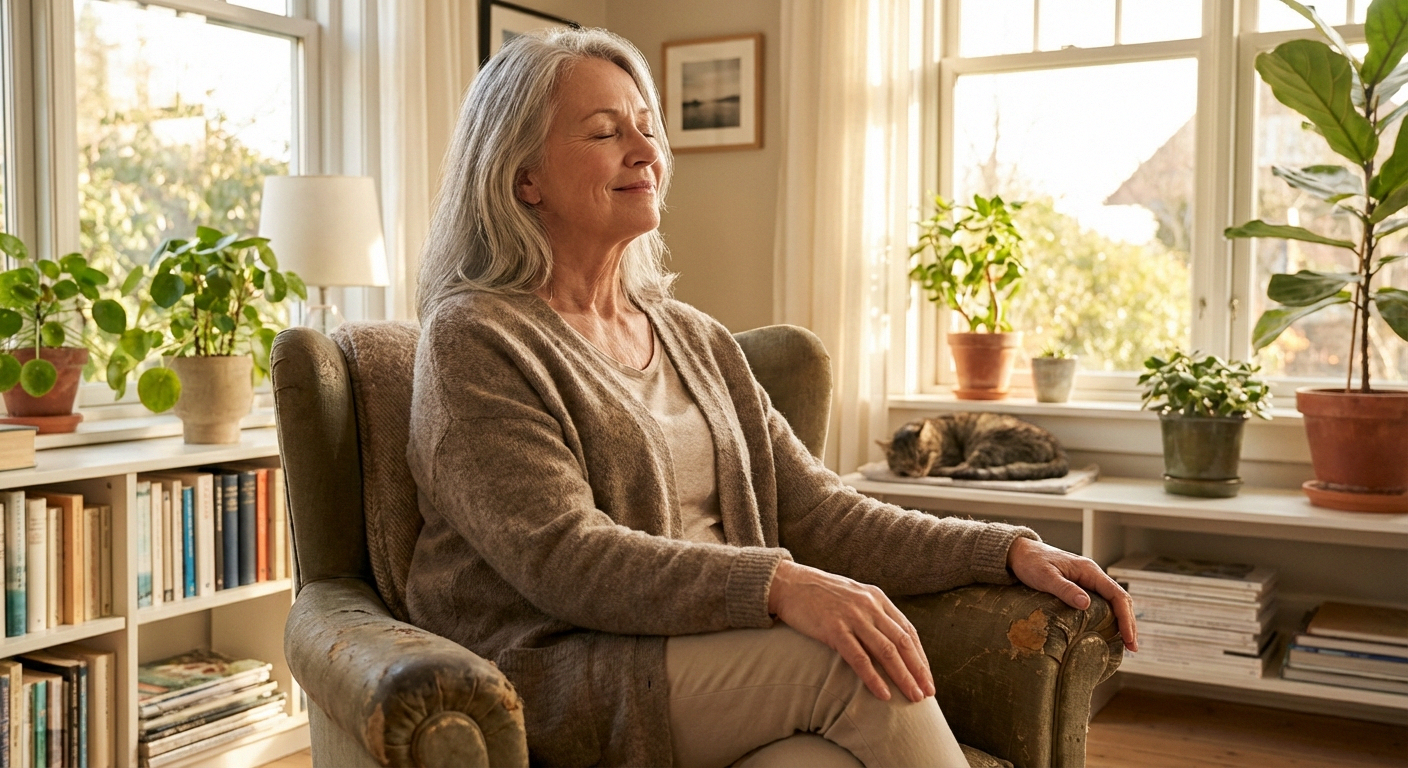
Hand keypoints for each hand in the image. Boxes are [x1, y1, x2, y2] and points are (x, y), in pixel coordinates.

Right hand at [766, 560, 933, 702]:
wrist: (788, 583)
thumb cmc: (820, 593)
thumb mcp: (853, 595)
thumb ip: (871, 612)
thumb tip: (888, 639)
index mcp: (877, 598)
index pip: (908, 631)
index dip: (920, 656)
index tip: (927, 677)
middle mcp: (870, 606)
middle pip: (902, 642)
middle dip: (918, 670)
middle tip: (927, 693)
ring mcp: (852, 617)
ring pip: (886, 651)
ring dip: (903, 677)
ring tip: (913, 696)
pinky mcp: (833, 629)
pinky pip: (859, 658)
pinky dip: (873, 678)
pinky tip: (883, 694)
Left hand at [1006, 537, 1138, 651]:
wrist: (1020, 553)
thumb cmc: (1031, 563)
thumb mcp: (1045, 577)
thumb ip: (1065, 589)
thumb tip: (1086, 604)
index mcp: (1089, 571)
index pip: (1116, 595)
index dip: (1125, 617)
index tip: (1128, 637)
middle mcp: (1093, 575)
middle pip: (1120, 600)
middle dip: (1128, 623)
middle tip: (1132, 648)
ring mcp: (1088, 581)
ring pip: (1113, 602)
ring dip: (1121, 621)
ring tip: (1125, 643)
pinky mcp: (1080, 587)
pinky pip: (1102, 603)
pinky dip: (1110, 617)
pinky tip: (1108, 631)